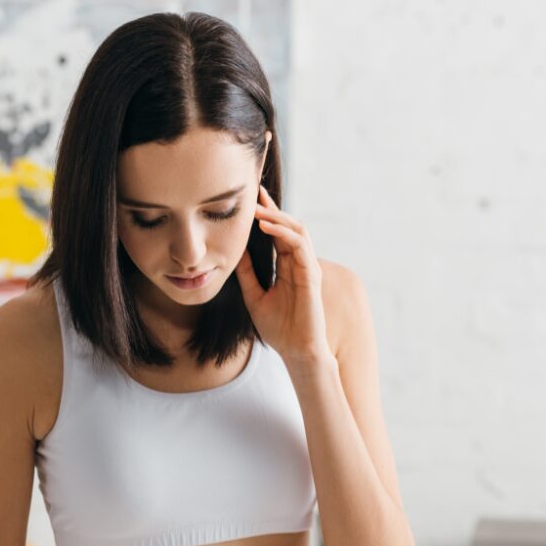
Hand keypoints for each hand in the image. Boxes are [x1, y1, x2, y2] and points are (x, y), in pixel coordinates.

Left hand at [234, 185, 328, 362]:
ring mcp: (308, 268)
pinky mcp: (312, 275)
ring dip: (276, 217)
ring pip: (297, 230)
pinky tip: (265, 227)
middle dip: (271, 208)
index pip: (277, 233)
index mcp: (287, 267)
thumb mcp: (254, 296)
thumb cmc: (279, 329)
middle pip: (288, 226)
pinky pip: (300, 246)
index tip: (250, 199)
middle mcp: (299, 263)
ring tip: (256, 209)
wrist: (296, 352)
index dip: (266, 215)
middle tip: (252, 194)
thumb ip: (247, 273)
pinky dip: (283, 233)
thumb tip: (234, 250)